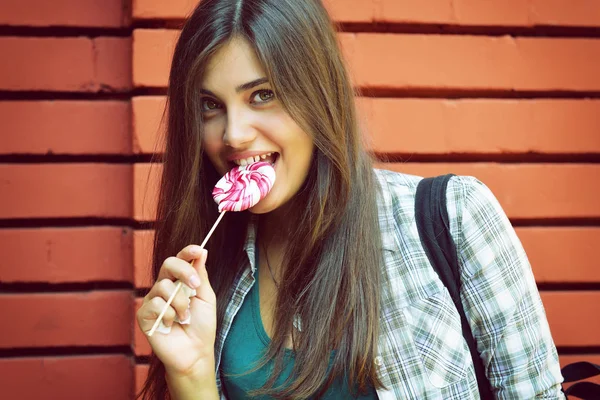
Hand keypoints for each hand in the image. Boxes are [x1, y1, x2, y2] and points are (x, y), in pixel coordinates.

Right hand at [136, 245, 216, 377]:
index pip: (180, 260)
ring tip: (184, 317)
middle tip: (194, 286)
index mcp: (180, 281)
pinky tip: (172, 325)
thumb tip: (202, 252)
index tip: (198, 250)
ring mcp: (153, 300)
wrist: (196, 352)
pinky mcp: (144, 315)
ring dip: (180, 303)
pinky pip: (154, 303)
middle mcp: (164, 287)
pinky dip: (169, 314)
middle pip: (168, 264)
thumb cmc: (202, 326)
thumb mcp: (206, 297)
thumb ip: (200, 275)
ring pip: (164, 286)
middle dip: (183, 271)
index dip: (187, 252)